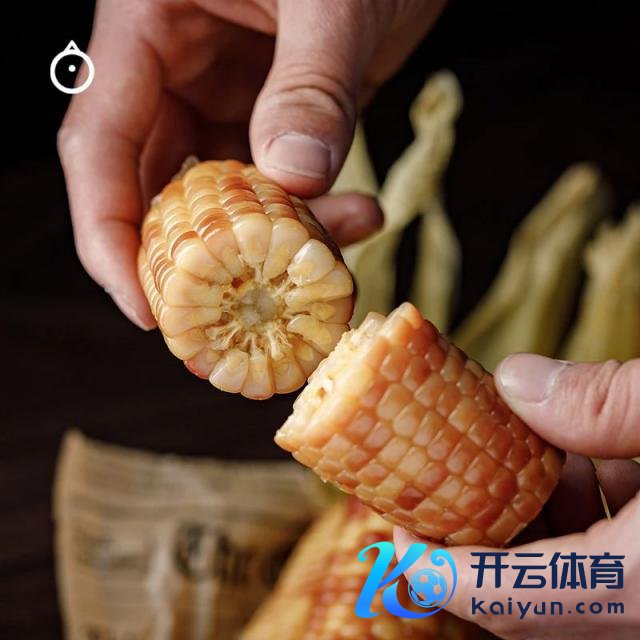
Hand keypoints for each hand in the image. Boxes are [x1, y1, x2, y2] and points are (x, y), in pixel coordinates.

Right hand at [57, 0, 444, 327]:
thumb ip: (310, 85)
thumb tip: (296, 180)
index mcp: (150, 26)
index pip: (100, 146)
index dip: (110, 236)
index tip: (145, 310)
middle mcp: (177, 69)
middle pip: (158, 187)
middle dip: (199, 259)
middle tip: (239, 314)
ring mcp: (229, 95)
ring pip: (230, 196)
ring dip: (279, 239)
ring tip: (339, 249)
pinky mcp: (278, 113)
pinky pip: (280, 184)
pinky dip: (316, 213)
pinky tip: (362, 215)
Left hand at [395, 354, 639, 638]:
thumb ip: (601, 402)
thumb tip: (513, 380)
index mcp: (636, 581)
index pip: (502, 599)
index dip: (433, 567)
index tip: (397, 523)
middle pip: (528, 592)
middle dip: (488, 524)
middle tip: (462, 467)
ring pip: (573, 579)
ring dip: (546, 513)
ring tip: (552, 451)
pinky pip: (614, 570)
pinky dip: (594, 518)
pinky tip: (606, 464)